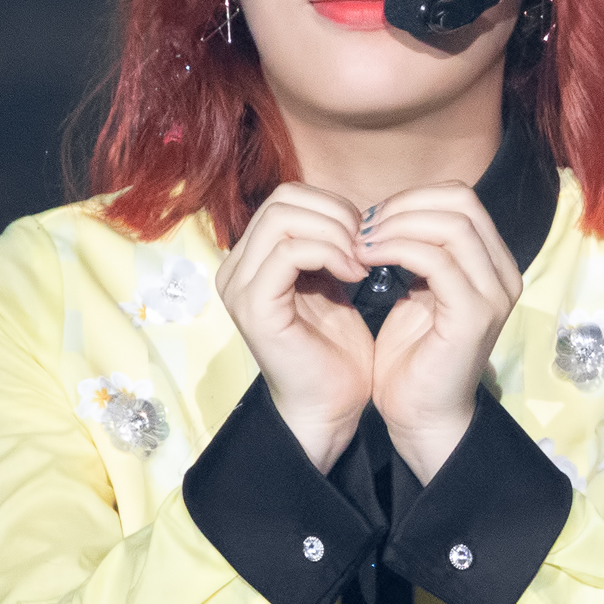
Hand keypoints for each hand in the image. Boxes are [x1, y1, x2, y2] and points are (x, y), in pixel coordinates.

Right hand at [215, 184, 372, 471]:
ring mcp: (239, 286)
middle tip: (367, 247)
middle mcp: (236, 268)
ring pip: (283, 219)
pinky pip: (289, 252)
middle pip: (283, 200)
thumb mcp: (332, 285)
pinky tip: (356, 276)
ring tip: (362, 263)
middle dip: (336, 214)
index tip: (368, 238)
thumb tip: (351, 211)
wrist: (331, 405)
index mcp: (253, 259)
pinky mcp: (254, 306)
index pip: (287, 198)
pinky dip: (330, 253)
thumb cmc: (336, 350)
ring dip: (335, 233)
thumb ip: (329, 247)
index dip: (334, 206)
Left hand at [360, 184, 524, 482]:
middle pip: (461, 201)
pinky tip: (366, 259)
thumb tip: (393, 214)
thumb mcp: (418, 292)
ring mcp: (493, 295)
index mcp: (493, 266)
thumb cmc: (414, 358)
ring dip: (396, 226)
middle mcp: (503, 275)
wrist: (421, 415)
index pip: (462, 199)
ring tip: (361, 243)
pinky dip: (396, 250)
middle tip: (364, 227)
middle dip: (404, 205)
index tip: (372, 221)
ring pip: (451, 225)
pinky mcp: (473, 316)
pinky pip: (437, 260)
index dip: (413, 198)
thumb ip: (419, 253)